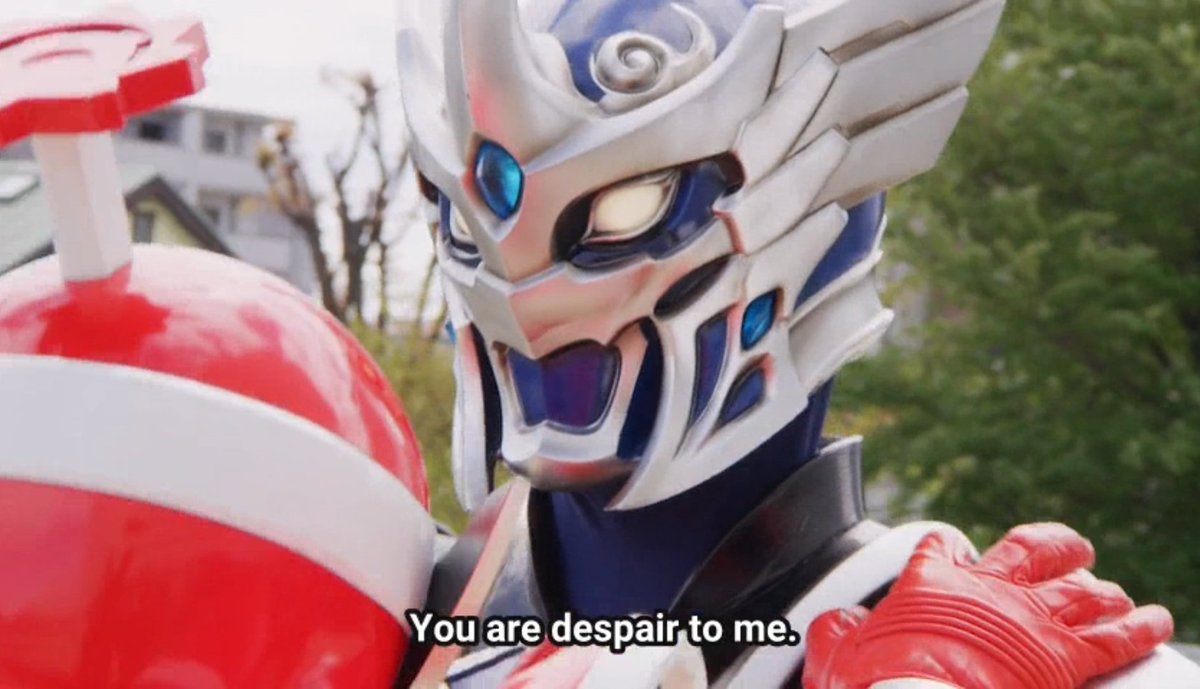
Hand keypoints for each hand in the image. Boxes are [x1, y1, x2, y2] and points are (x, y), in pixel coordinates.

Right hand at [803, 523, 1172, 688]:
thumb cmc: (878, 685)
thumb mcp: (838, 656)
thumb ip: (837, 632)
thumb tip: (834, 626)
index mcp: (931, 583)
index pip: (942, 547)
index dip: (949, 549)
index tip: (953, 554)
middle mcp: (987, 591)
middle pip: (1030, 549)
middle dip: (1053, 546)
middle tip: (1069, 548)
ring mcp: (1029, 620)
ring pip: (1077, 588)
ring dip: (1099, 589)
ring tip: (1111, 592)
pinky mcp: (1063, 657)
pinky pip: (1114, 637)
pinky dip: (1138, 627)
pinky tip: (1152, 621)